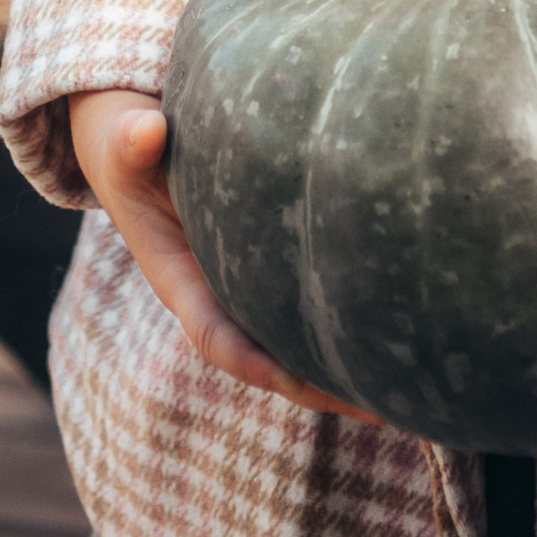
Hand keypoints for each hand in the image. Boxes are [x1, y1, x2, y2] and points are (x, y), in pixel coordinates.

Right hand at [68, 90, 376, 421]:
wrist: (138, 136)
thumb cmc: (129, 140)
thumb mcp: (121, 139)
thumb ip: (129, 141)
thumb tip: (145, 131)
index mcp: (180, 277)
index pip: (215, 334)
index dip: (252, 360)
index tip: (294, 379)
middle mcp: (220, 291)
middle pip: (273, 354)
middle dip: (321, 385)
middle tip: (382, 405)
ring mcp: (250, 281)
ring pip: (300, 337)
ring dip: (348, 366)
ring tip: (414, 391)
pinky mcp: (277, 260)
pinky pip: (315, 300)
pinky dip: (354, 318)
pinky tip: (409, 325)